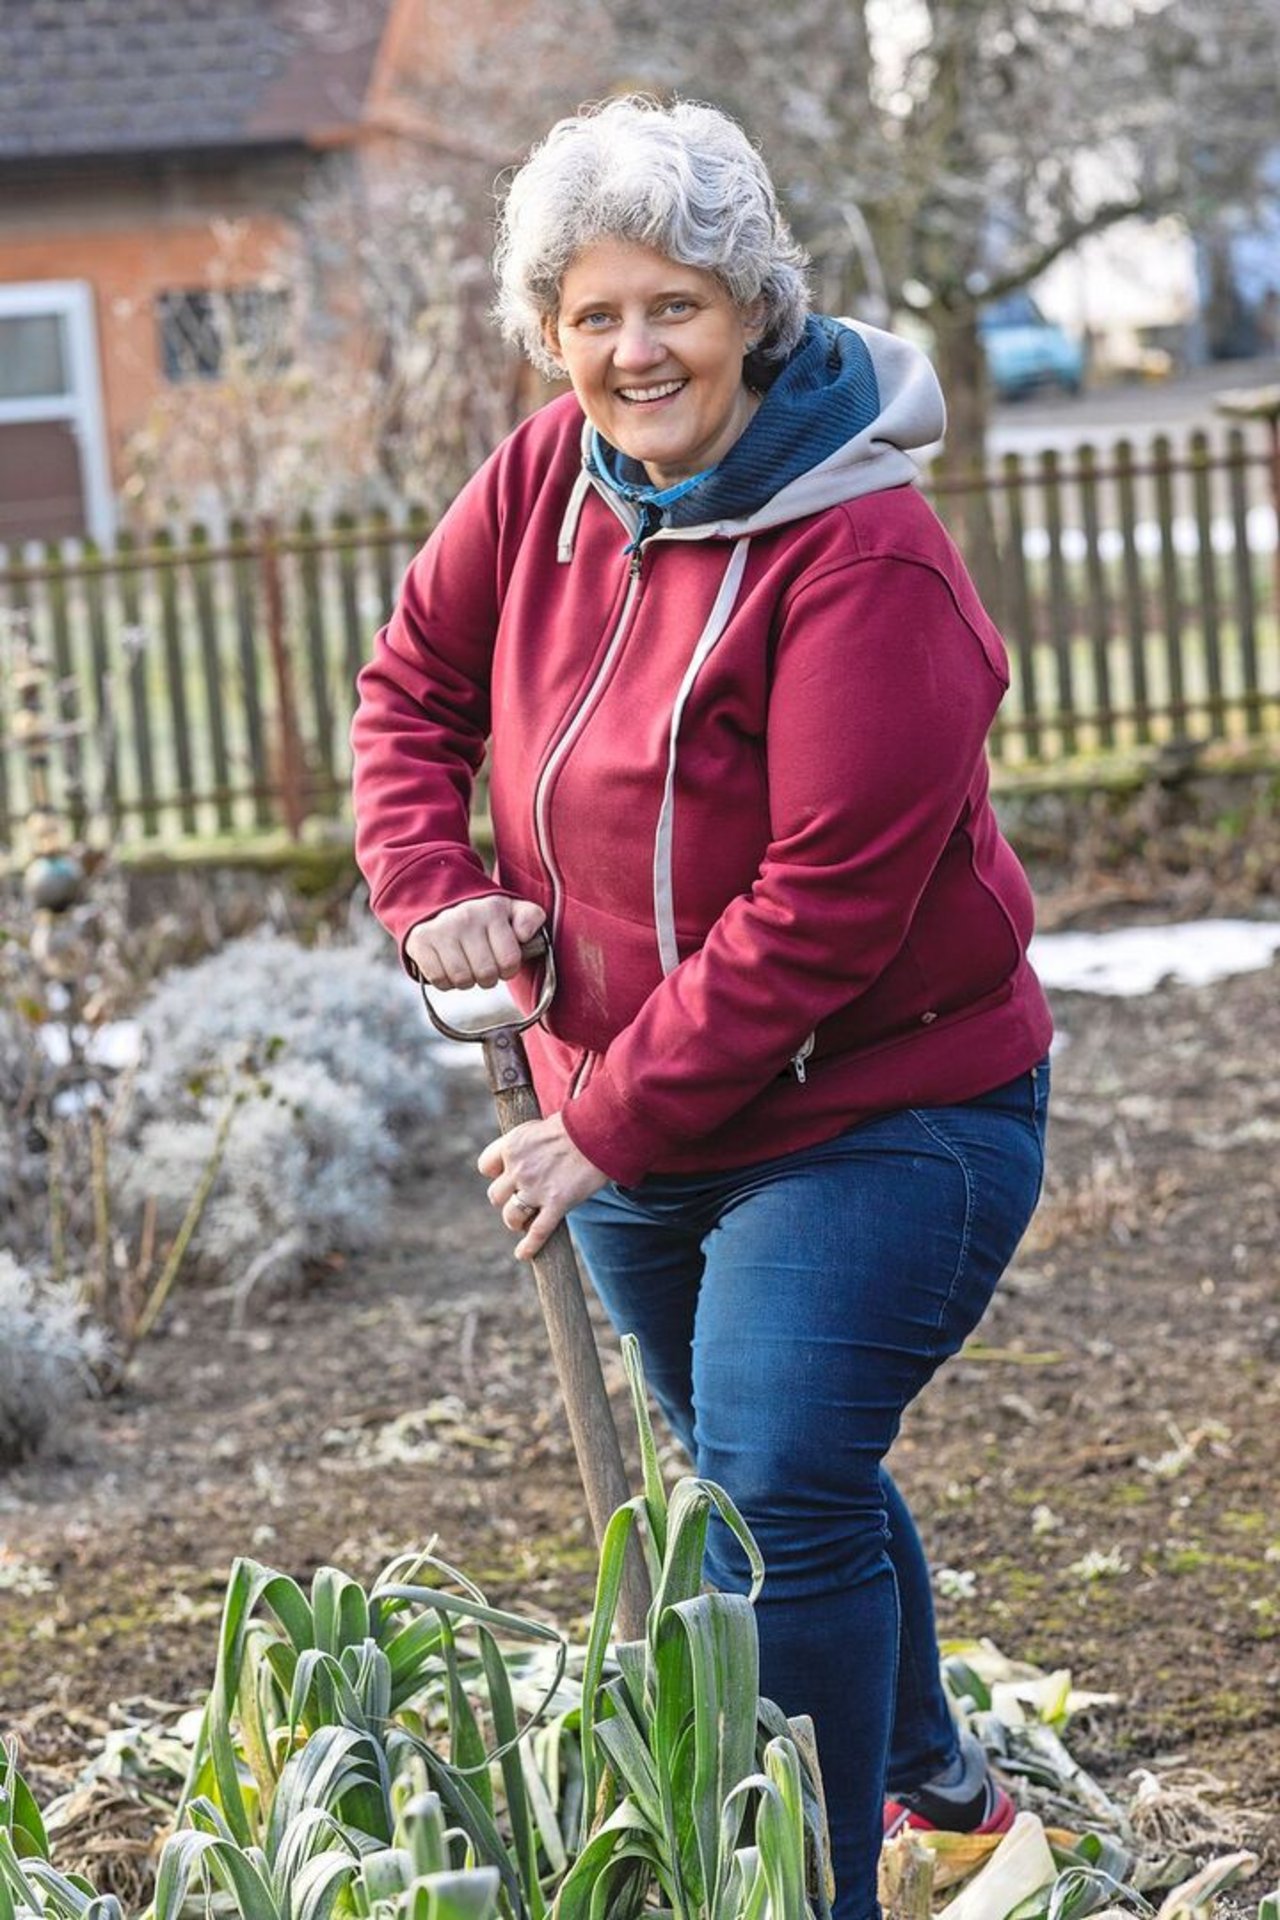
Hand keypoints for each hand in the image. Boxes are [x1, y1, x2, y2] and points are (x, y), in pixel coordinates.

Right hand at [407, 896, 545, 990]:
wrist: (440, 904)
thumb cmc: (485, 917)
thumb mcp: (513, 910)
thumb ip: (530, 919)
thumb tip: (524, 935)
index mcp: (493, 910)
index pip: (510, 961)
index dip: (508, 970)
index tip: (502, 962)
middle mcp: (466, 917)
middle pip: (486, 974)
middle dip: (488, 978)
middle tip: (484, 967)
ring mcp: (441, 929)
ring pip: (462, 980)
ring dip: (467, 981)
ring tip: (466, 966)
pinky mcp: (420, 941)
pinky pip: (439, 980)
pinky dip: (445, 982)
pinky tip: (448, 966)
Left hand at [478, 1112, 606, 1260]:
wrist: (601, 1131)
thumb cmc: (575, 1126)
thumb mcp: (539, 1127)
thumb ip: (526, 1145)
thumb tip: (526, 1157)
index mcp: (512, 1146)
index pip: (485, 1166)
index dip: (496, 1173)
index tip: (506, 1175)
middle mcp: (519, 1168)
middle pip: (496, 1195)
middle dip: (507, 1198)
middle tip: (522, 1197)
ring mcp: (537, 1189)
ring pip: (511, 1216)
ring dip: (516, 1221)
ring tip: (525, 1221)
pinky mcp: (557, 1204)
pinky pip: (537, 1232)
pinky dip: (529, 1246)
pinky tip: (523, 1253)